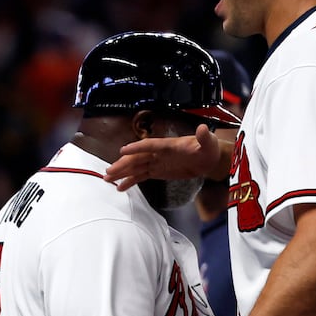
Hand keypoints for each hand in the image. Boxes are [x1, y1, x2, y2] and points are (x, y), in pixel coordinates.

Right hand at [104, 125, 221, 191]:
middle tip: (109, 171)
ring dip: (121, 172)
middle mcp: (158, 153)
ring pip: (135, 167)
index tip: (123, 150)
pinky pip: (140, 176)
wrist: (209, 160)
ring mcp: (156, 162)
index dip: (137, 148)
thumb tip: (202, 128)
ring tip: (107, 178)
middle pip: (137, 158)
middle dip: (123, 164)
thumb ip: (204, 137)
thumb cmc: (208, 148)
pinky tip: (119, 187)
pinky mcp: (157, 171)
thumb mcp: (209, 142)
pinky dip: (130, 181)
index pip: (149, 146)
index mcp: (167, 145)